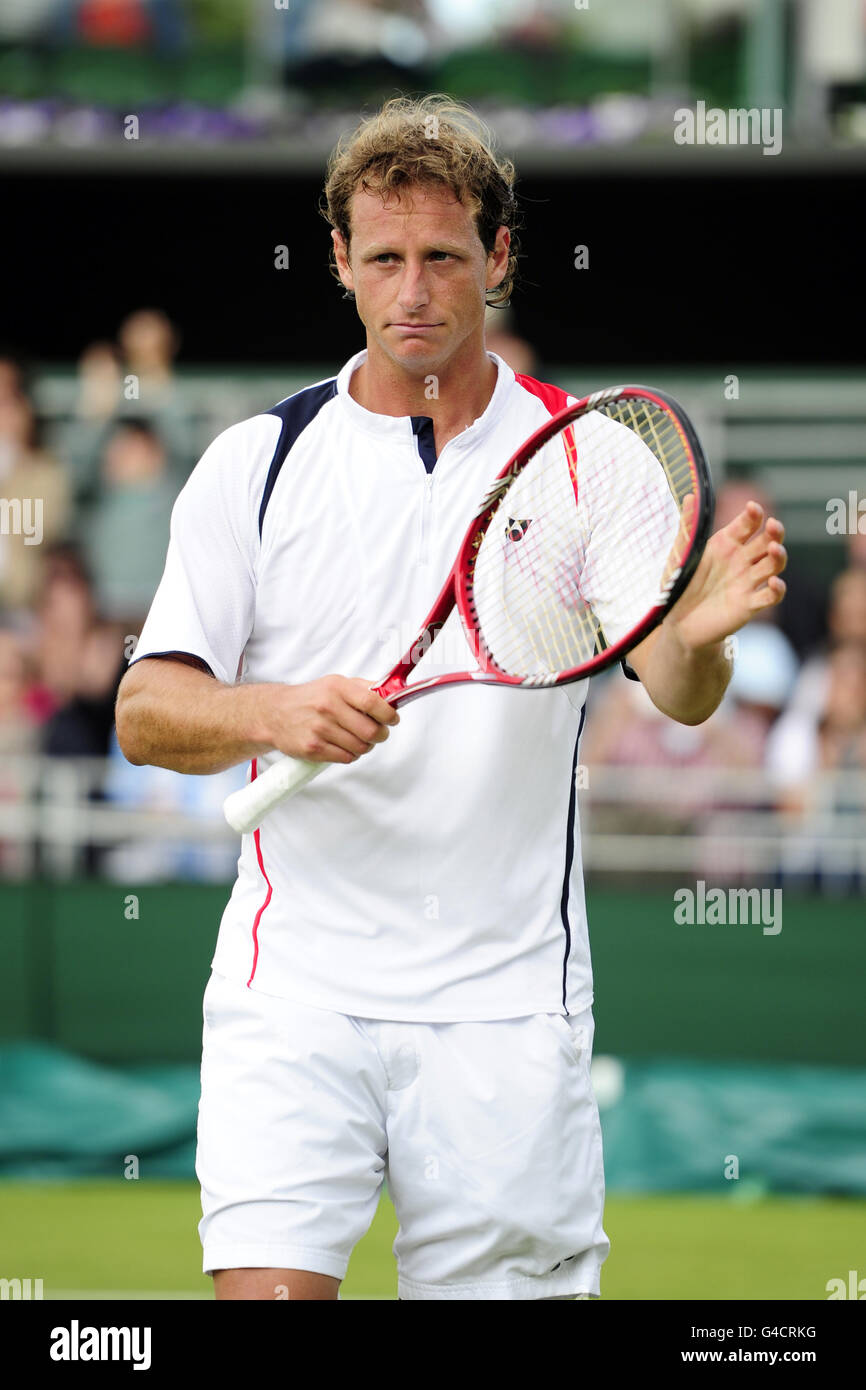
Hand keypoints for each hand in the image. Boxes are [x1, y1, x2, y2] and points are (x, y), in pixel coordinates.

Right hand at [257, 675, 398, 763]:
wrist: (275, 713)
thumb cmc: (310, 699)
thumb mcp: (335, 684)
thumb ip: (364, 688)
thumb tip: (391, 694)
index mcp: (337, 688)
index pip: (373, 702)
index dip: (389, 714)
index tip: (392, 719)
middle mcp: (328, 707)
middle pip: (371, 731)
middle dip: (380, 735)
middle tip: (378, 733)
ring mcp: (320, 729)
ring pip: (360, 747)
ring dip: (365, 746)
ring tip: (357, 739)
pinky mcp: (313, 748)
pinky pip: (346, 757)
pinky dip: (350, 754)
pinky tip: (342, 745)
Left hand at [666, 499, 786, 651]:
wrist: (677, 623)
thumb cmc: (679, 586)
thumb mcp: (679, 557)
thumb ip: (687, 528)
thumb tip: (690, 495)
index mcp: (726, 544)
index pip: (746, 524)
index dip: (753, 515)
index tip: (753, 508)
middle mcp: (742, 560)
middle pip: (767, 541)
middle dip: (774, 533)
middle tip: (774, 526)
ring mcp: (748, 582)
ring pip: (772, 565)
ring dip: (778, 557)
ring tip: (774, 550)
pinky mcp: (749, 605)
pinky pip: (769, 596)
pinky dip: (776, 590)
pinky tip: (773, 583)